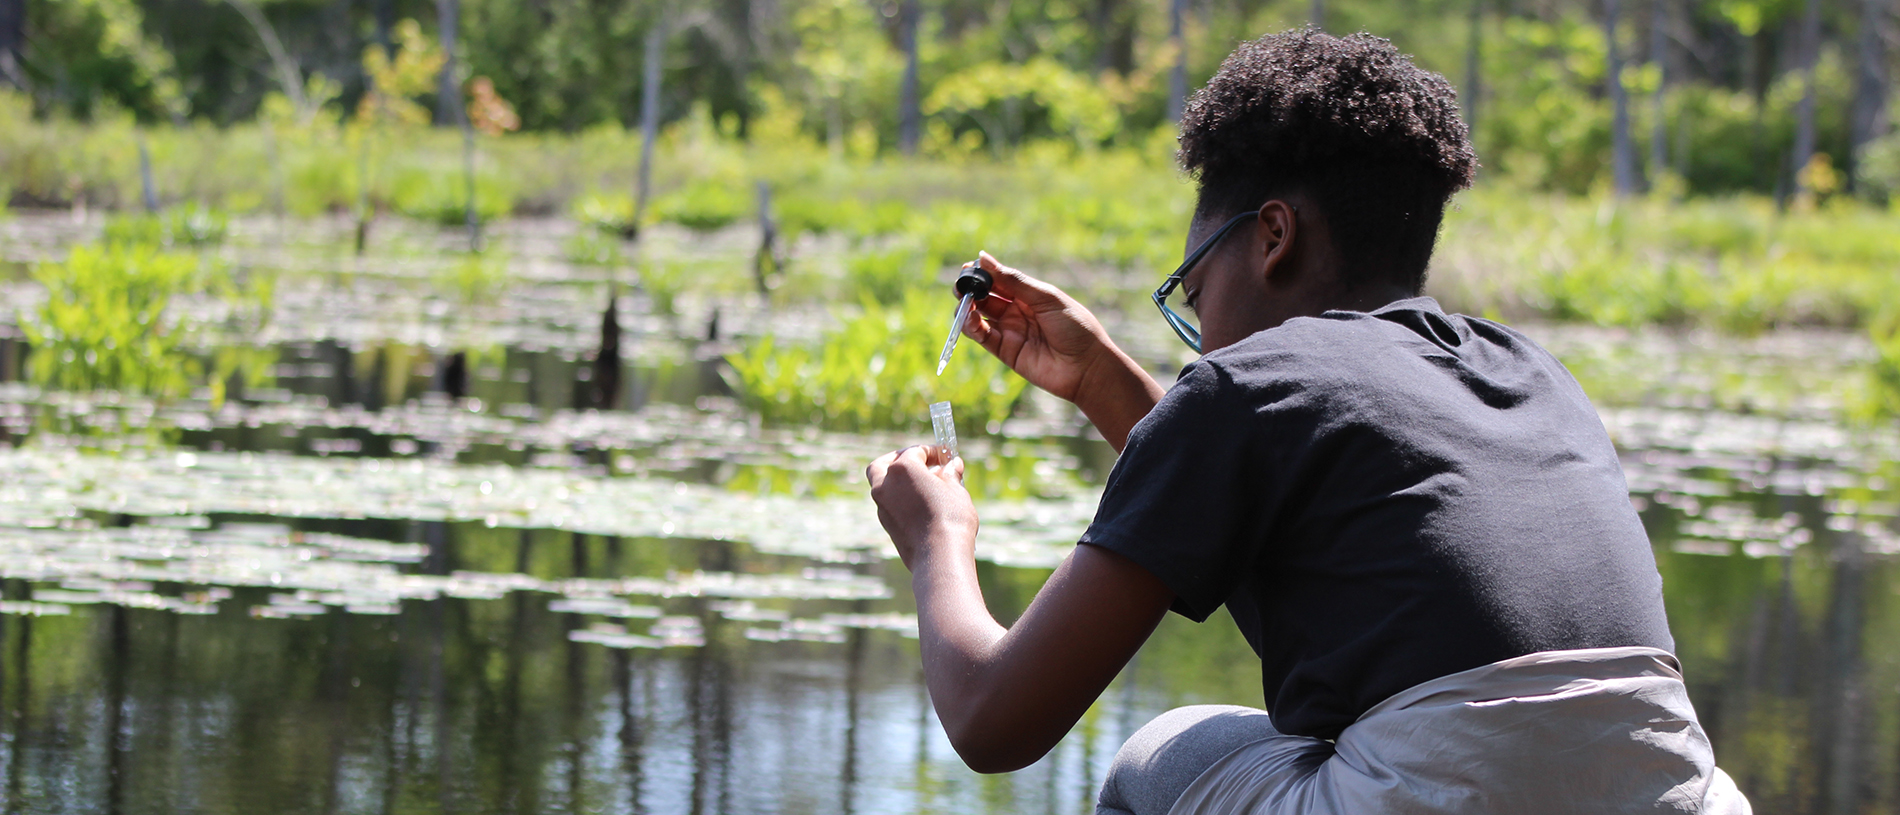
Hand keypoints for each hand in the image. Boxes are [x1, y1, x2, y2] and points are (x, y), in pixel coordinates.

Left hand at [867, 445, 975, 569]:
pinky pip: (890, 504)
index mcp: (902, 469)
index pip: (915, 451)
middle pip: (884, 464)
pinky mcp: (886, 524)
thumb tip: (953, 466)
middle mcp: (885, 485)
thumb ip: (950, 475)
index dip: (932, 452)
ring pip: (884, 486)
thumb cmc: (951, 518)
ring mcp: (882, 506)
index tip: (945, 457)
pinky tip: (922, 504)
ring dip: (900, 482)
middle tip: (921, 463)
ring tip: (927, 486)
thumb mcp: (956, 490)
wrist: (939, 556)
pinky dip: (901, 499)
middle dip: (900, 460)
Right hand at [962, 251, 1115, 403]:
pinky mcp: (1005, 351)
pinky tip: (970, 318)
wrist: (1087, 367)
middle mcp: (1017, 311)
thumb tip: (983, 258)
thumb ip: (1014, 280)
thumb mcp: (1046, 297)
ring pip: (979, 316)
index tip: (968, 268)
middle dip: (971, 289)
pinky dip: (971, 327)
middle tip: (961, 285)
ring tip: (965, 302)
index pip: (999, 280)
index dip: (982, 273)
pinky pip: (982, 336)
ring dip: (967, 308)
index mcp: (1029, 295)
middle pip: (985, 297)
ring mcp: (1010, 331)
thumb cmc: (1075, 327)